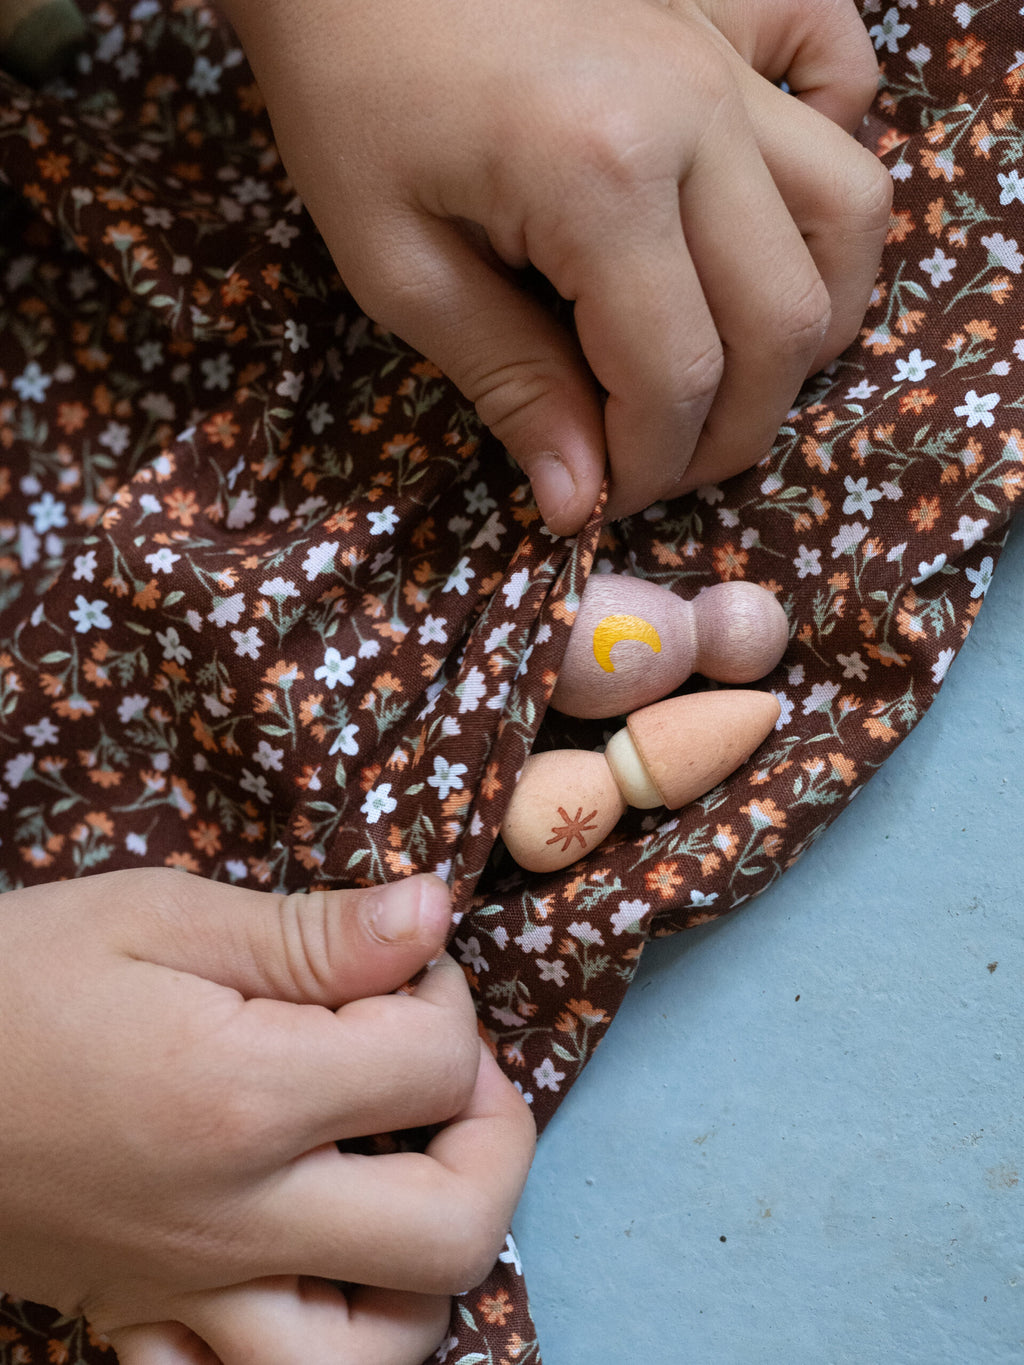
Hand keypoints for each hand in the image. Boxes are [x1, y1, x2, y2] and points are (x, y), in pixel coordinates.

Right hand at [0, 869, 534, 1362]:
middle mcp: (235, 1219)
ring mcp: (190, 1294)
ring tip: (402, 1169)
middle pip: (453, 1229)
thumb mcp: (156, 917)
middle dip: (493, 1134)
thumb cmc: (12, 979)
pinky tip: (311, 1260)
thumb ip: (309, 934)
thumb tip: (435, 918)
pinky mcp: (145, 1324)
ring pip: (379, 1353)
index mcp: (243, 1097)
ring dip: (427, 1261)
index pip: (434, 1062)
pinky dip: (324, 1337)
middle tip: (448, 1068)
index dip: (446, 994)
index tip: (405, 962)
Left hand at [223, 0, 890, 532]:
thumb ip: (508, 385)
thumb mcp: (397, 266)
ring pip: (847, 223)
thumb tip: (581, 502)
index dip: (652, 465)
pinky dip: (828, 195)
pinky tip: (763, 240)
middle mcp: (698, 117)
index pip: (677, 375)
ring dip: (804, 329)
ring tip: (729, 379)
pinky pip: (843, 107)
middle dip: (733, 429)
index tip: (603, 499)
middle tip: (660, 465)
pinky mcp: (731, 33)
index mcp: (602, 178)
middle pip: (783, 321)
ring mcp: (728, 65)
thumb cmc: (351, 97)